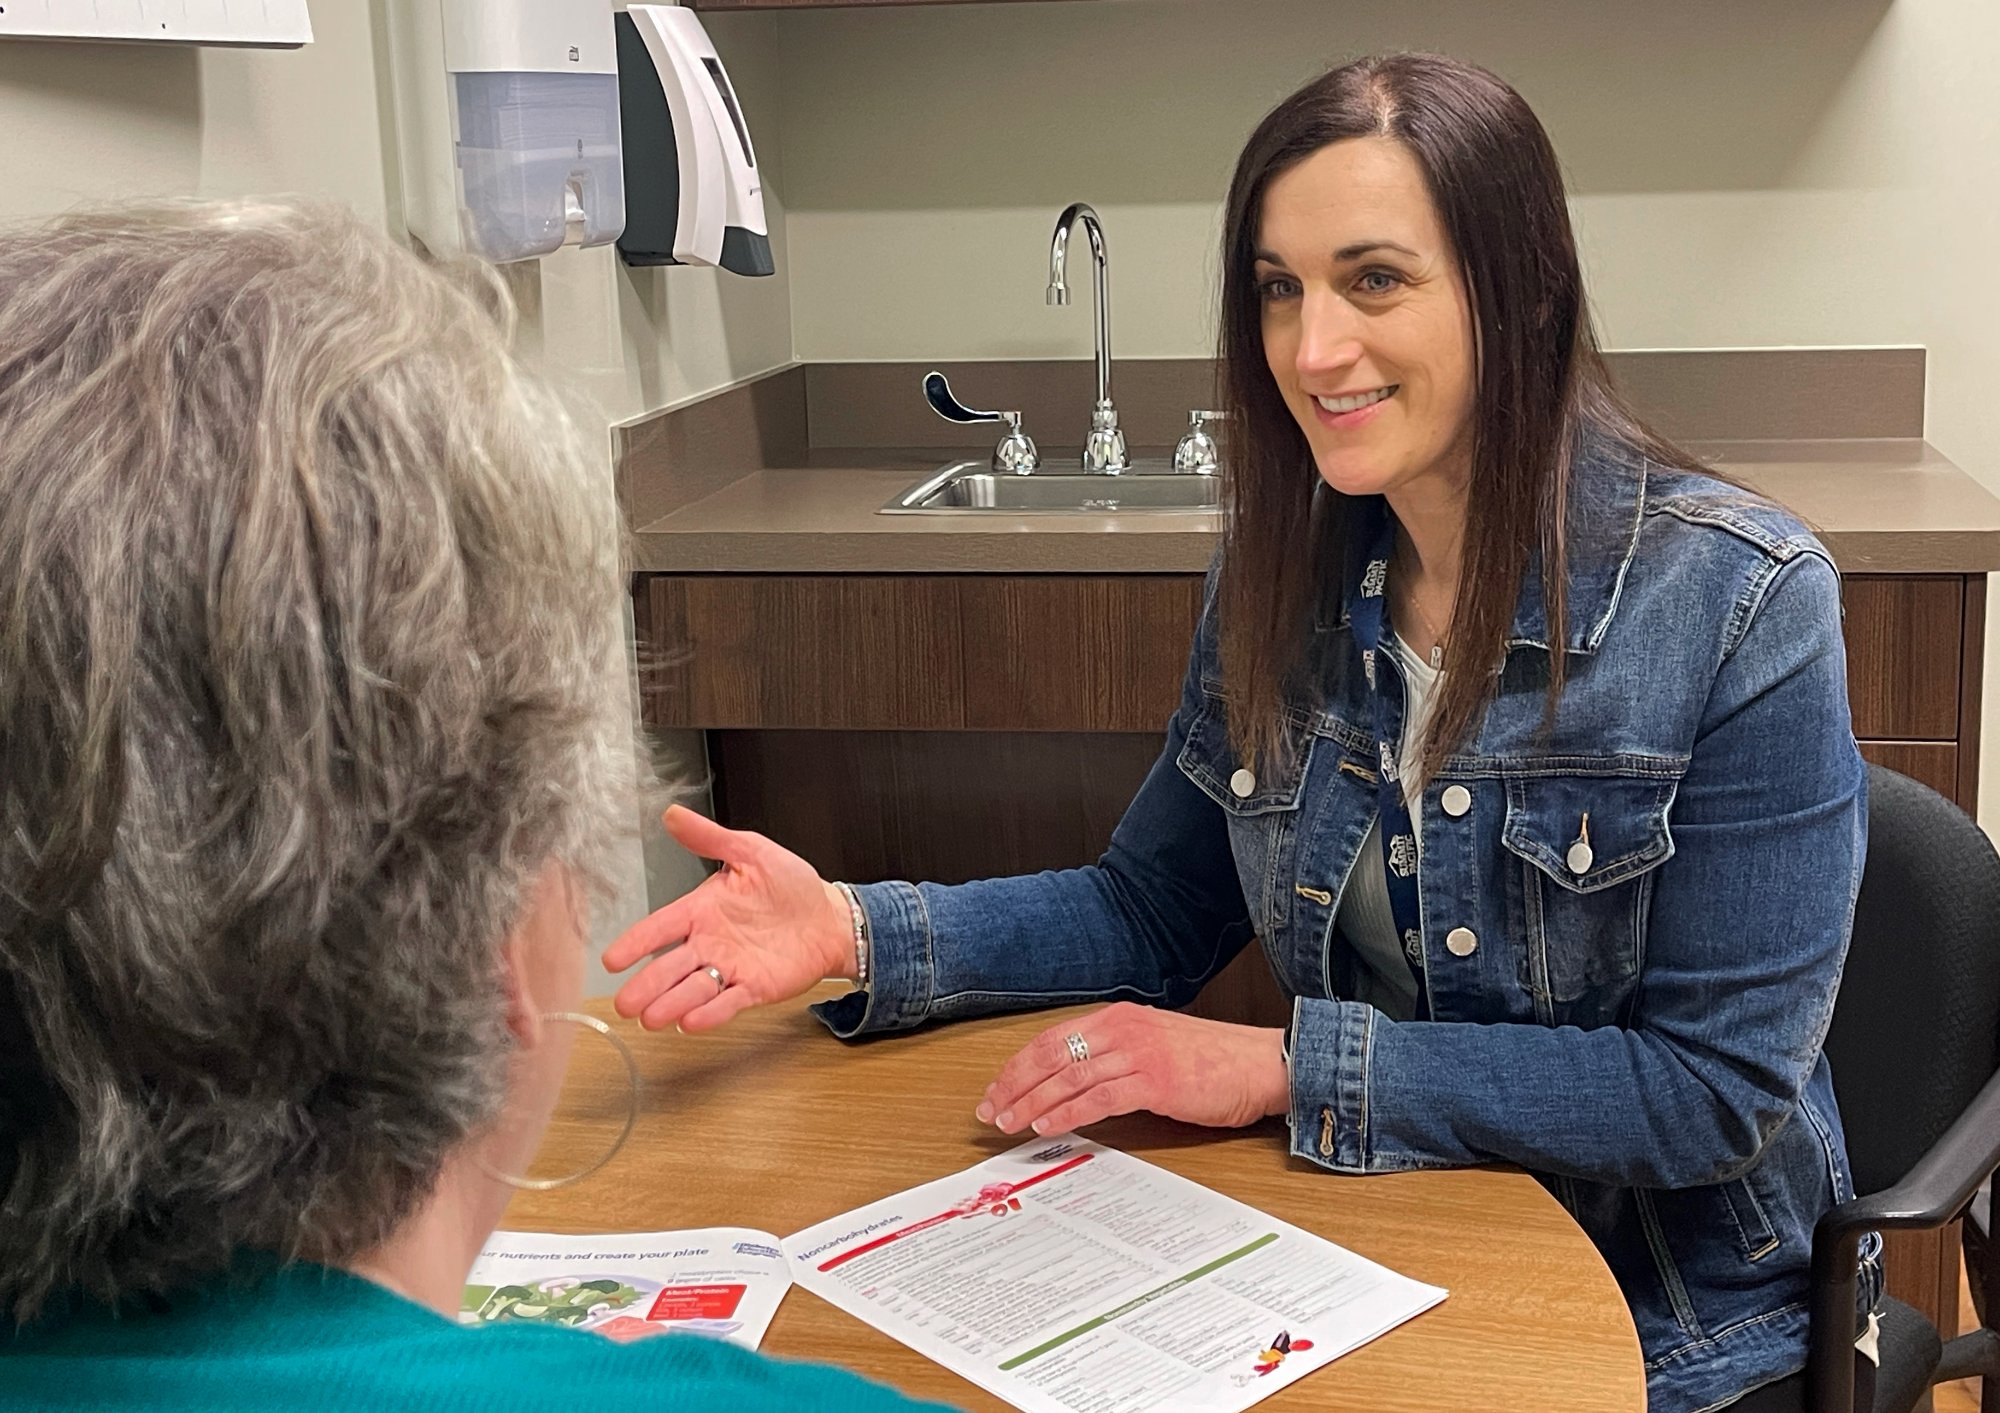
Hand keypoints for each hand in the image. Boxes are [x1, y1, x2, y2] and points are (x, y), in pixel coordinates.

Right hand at [603, 806, 853, 1032]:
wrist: (830, 917)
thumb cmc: (790, 885)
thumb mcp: (751, 852)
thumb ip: (711, 838)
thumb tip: (674, 815)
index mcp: (702, 910)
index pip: (659, 927)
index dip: (635, 943)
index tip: (612, 960)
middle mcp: (709, 942)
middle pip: (669, 968)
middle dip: (645, 986)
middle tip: (625, 1004)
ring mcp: (730, 968)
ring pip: (692, 989)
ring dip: (670, 1004)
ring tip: (651, 1017)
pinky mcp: (754, 988)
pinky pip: (727, 1003)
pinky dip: (709, 1013)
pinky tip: (691, 1022)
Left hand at [975, 1003, 1289, 1136]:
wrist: (1263, 1065)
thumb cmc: (1216, 1062)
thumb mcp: (1156, 1046)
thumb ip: (1117, 1055)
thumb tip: (1076, 1082)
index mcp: (1120, 1018)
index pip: (1052, 1039)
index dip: (1019, 1065)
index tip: (997, 1088)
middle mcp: (1123, 1029)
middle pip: (1051, 1055)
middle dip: (1013, 1083)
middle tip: (989, 1109)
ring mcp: (1138, 1053)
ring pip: (1068, 1077)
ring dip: (1031, 1101)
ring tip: (1009, 1122)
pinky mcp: (1154, 1080)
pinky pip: (1097, 1098)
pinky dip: (1065, 1113)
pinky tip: (1046, 1126)